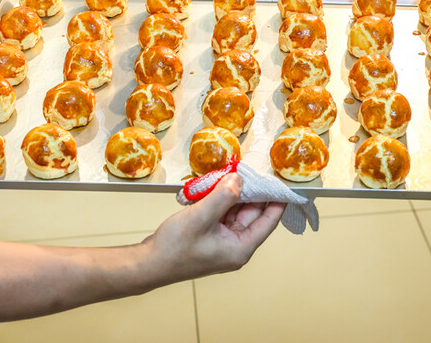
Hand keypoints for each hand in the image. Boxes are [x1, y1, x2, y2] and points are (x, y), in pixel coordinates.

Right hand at [143, 174, 285, 280]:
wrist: (149, 263)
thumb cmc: (174, 248)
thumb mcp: (201, 217)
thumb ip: (222, 197)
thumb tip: (239, 179)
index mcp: (241, 248)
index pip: (268, 221)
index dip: (277, 200)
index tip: (281, 182)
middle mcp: (235, 245)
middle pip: (252, 213)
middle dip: (250, 190)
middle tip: (249, 168)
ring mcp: (222, 241)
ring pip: (235, 210)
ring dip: (232, 193)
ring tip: (229, 173)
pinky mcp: (210, 235)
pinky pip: (221, 212)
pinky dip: (219, 199)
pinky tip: (213, 185)